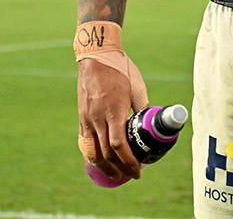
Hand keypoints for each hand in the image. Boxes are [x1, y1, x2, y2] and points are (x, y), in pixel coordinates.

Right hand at [77, 53, 148, 182]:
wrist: (96, 56)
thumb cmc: (120, 69)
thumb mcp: (138, 87)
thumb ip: (143, 106)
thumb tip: (151, 122)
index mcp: (114, 111)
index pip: (119, 145)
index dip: (128, 162)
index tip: (137, 171)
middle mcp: (98, 118)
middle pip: (106, 153)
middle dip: (119, 168)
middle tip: (131, 175)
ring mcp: (87, 118)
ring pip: (92, 151)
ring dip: (104, 167)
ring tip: (114, 175)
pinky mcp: (81, 117)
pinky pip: (85, 142)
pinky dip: (92, 155)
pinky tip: (100, 160)